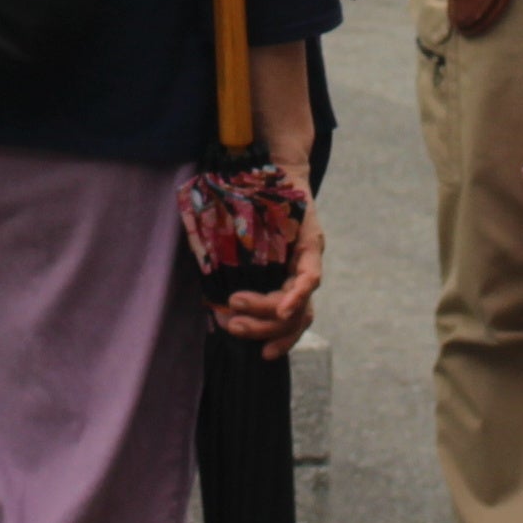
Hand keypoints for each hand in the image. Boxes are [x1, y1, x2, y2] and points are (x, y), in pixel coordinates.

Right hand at [211, 202, 324, 357]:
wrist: (273, 167)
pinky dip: (296, 296)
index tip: (262, 355)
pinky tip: (283, 307)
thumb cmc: (251, 207)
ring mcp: (309, 260)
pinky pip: (310, 277)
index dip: (282, 340)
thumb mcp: (238, 247)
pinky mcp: (312, 244)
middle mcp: (302, 274)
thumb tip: (210, 304)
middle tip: (232, 325)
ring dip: (267, 312)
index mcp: (288, 280)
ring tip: (235, 304)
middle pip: (293, 319)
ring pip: (299, 303)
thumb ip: (229, 273)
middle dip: (261, 328)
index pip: (293, 321)